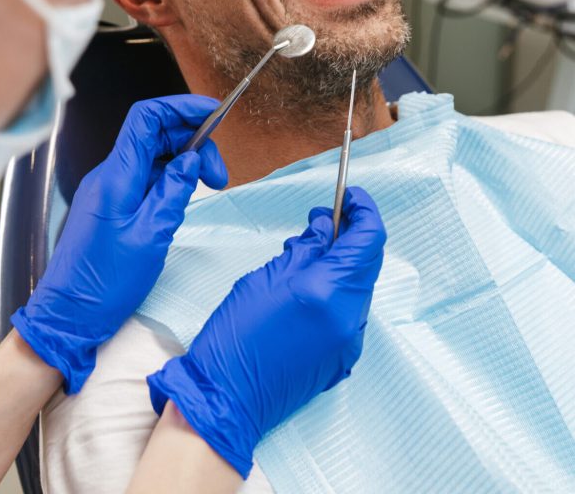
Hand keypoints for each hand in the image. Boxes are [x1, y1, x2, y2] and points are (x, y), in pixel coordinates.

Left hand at [11, 95, 227, 393]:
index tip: (213, 114)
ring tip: (210, 186)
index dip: (181, 108)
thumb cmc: (105, 282)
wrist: (68, 315)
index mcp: (117, 177)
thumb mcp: (151, 236)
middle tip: (219, 174)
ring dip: (185, 162)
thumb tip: (192, 159)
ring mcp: (110, 189)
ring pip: (153, 156)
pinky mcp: (113, 204)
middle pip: (155, 135)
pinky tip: (186, 197)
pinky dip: (171, 178)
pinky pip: (145, 177)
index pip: (147, 118)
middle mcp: (110, 175)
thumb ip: (174, 191)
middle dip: (193, 142)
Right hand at [147, 186, 385, 478]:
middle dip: (351, 235)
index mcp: (328, 291)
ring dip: (343, 263)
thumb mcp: (265, 277)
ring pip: (360, 285)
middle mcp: (348, 316)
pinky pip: (350, 311)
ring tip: (305, 256)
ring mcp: (349, 340)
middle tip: (321, 222)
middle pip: (368, 261)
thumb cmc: (236, 336)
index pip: (369, 238)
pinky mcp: (343, 356)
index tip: (350, 197)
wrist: (227, 399)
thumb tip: (326, 227)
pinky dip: (337, 290)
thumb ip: (304, 249)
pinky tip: (308, 288)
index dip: (364, 210)